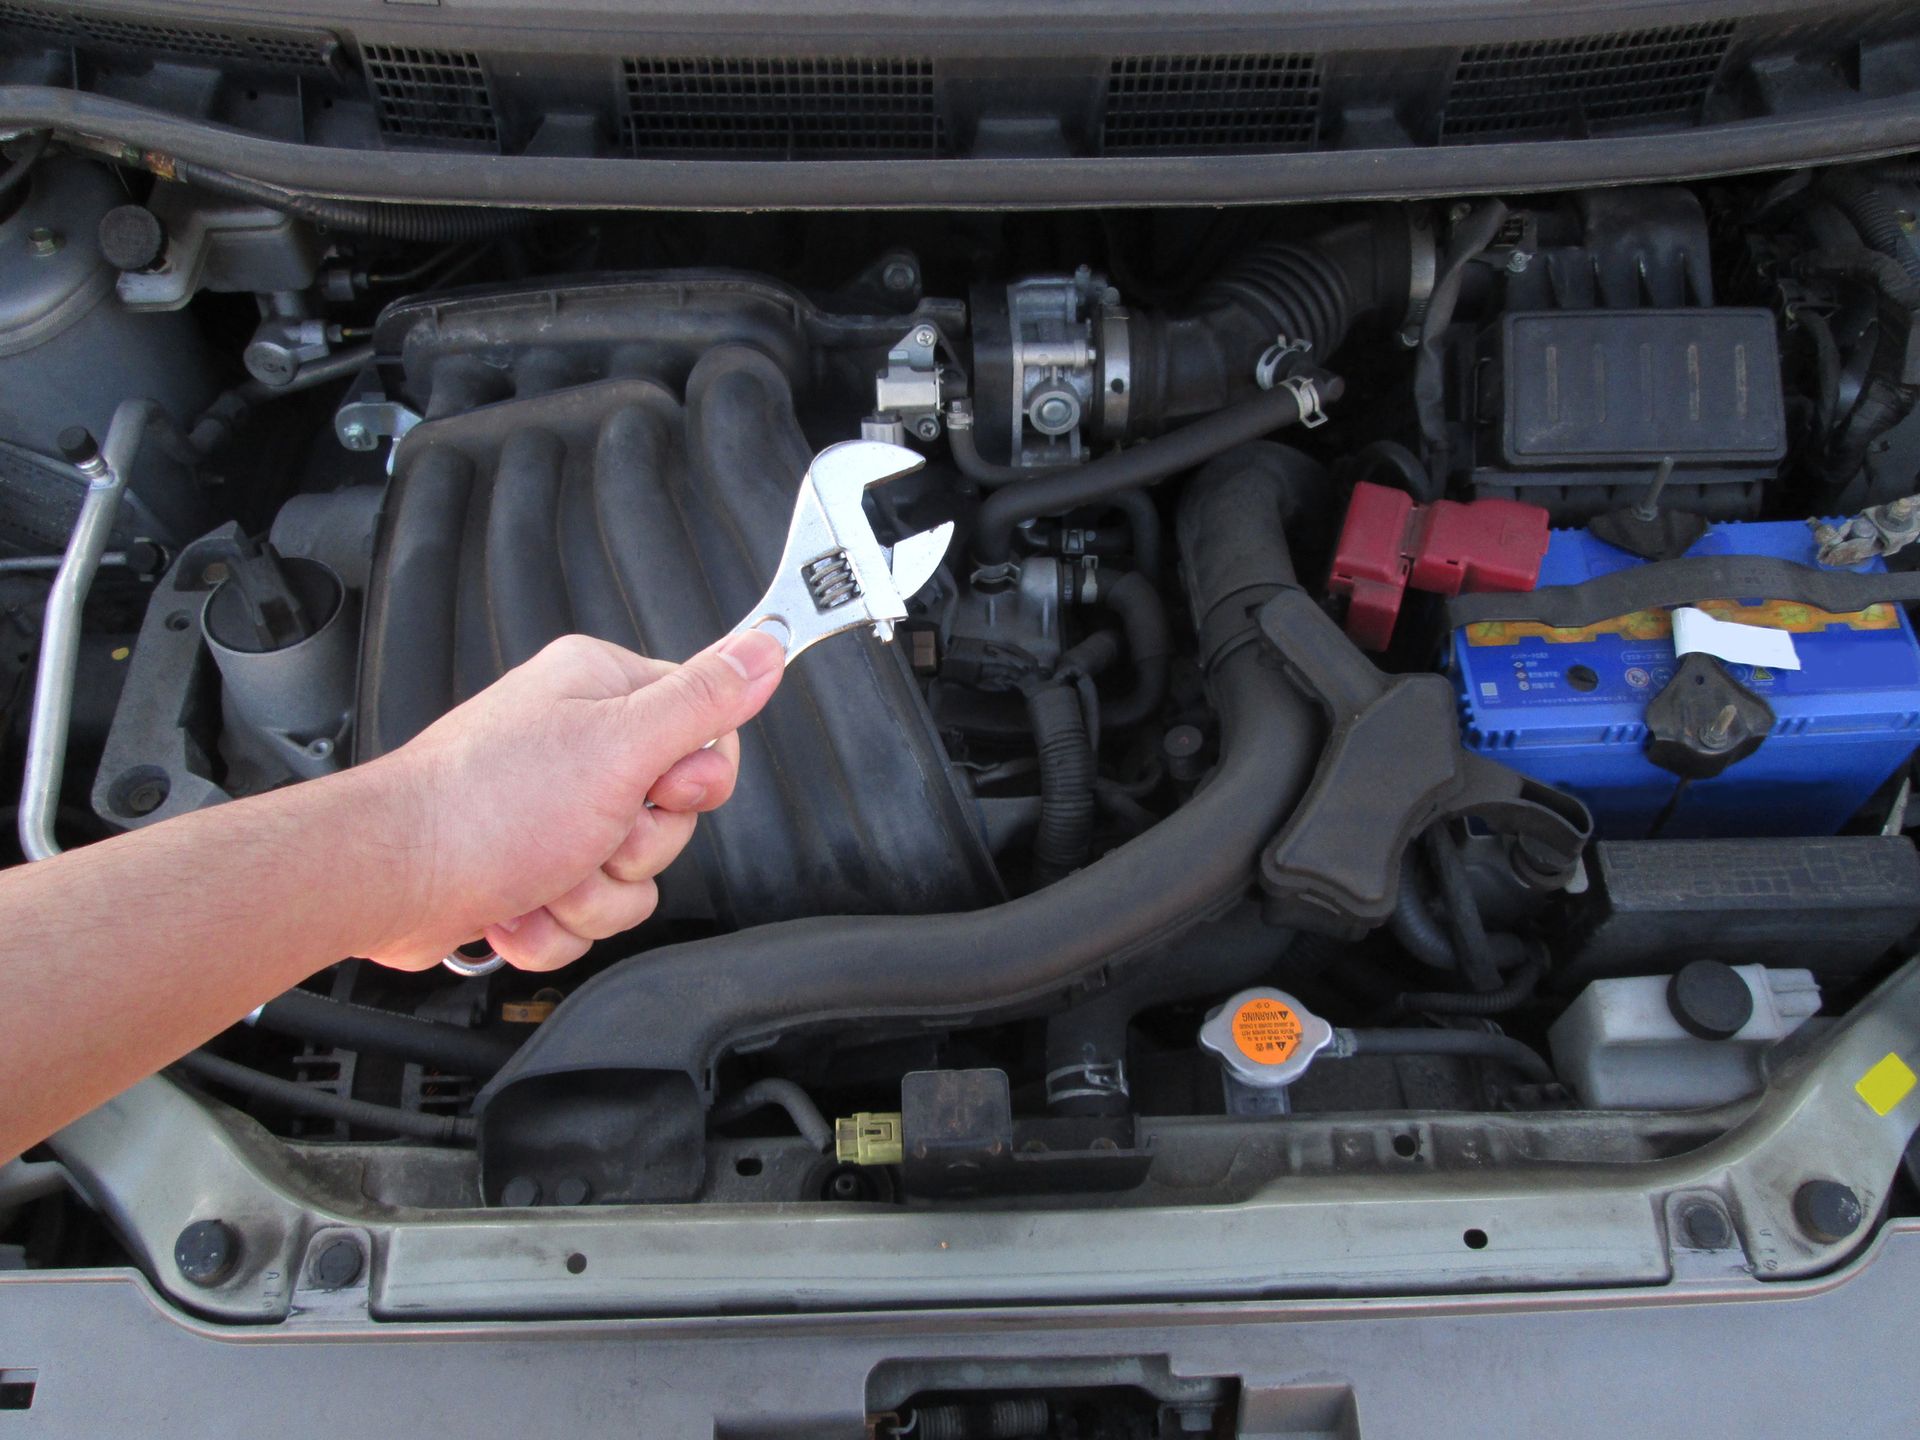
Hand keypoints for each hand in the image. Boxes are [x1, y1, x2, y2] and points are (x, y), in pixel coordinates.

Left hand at [359, 629, 783, 970]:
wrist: (391, 880)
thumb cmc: (486, 806)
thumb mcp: (619, 744)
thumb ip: (702, 701)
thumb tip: (766, 648)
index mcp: (601, 691)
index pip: (704, 729)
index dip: (695, 779)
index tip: (663, 790)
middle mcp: (577, 744)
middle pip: (671, 817)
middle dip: (632, 852)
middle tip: (589, 835)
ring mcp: (552, 812)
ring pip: (631, 878)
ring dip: (589, 897)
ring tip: (540, 874)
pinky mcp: (529, 869)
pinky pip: (584, 914)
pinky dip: (552, 925)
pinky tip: (514, 905)